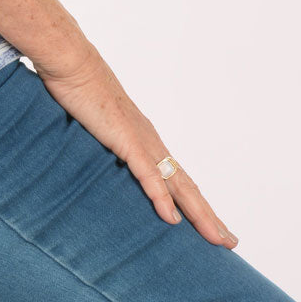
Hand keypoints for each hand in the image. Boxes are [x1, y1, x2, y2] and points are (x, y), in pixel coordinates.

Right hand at [33, 42, 238, 248]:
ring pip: (178, 184)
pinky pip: (148, 174)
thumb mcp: (93, 122)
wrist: (70, 60)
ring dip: (199, 214)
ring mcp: (141, 140)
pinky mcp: (125, 139)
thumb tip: (100, 151)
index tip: (210, 223)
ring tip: (217, 238)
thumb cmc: (78, 86)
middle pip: (187, 185)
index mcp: (144, 137)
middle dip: (209, 216)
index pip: (177, 177)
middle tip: (229, 241)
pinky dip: (161, 198)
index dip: (195, 202)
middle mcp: (150, 140)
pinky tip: (172, 219)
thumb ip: (102, 138)